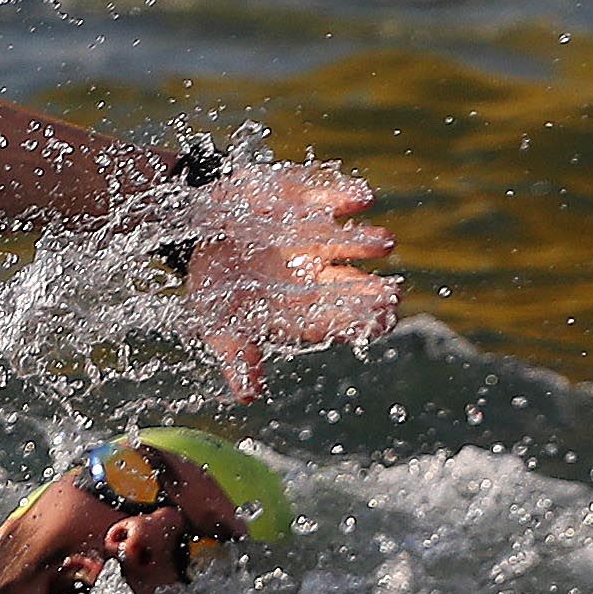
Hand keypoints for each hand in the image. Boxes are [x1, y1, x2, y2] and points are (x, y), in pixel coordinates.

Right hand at [182, 163, 398, 400]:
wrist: (200, 234)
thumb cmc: (217, 290)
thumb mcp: (220, 328)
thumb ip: (238, 358)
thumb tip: (247, 396)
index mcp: (303, 311)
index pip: (338, 324)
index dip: (358, 326)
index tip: (379, 326)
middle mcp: (316, 276)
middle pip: (352, 287)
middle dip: (372, 291)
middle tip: (392, 295)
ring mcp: (314, 239)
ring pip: (348, 242)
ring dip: (365, 241)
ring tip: (384, 244)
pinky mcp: (305, 204)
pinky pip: (328, 199)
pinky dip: (343, 197)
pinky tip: (362, 200)